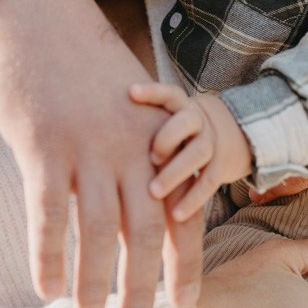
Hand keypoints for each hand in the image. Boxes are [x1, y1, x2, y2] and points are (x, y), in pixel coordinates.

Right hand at [0, 0, 202, 307]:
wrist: (39, 17)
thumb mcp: (126, 103)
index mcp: (154, 138)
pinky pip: (48, 213)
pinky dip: (48, 255)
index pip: (180, 210)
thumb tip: (141, 200)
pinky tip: (48, 288)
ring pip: (98, 231)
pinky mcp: (43, 145)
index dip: (184, 262)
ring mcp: (86, 147)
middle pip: (146, 231)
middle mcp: (128, 147)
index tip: (184, 306)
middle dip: (142, 288)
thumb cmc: (82, 64)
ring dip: (95, 284)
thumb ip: (137, 149)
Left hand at [130, 83, 252, 218]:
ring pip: (198, 152)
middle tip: (150, 156)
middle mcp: (196, 120)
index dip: (151, 92)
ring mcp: (210, 142)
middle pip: (186, 121)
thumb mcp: (157, 121)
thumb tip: (83, 145)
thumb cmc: (171, 133)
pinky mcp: (219, 166)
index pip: (168, 94)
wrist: (225, 135)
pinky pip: (209, 181)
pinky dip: (192, 198)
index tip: (130, 92)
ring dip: (175, 172)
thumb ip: (130, 129)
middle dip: (168, 137)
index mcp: (178, 106)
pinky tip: (175, 214)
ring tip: (153, 191)